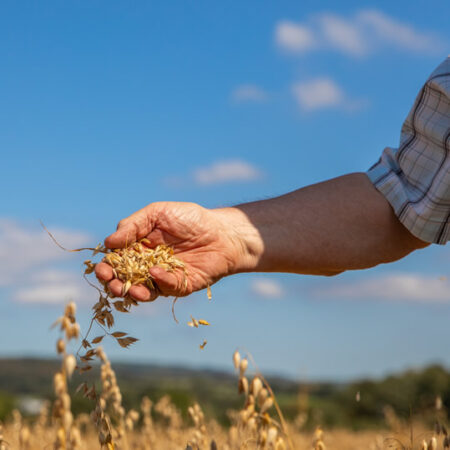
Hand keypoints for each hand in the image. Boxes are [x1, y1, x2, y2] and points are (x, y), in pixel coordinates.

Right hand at [95, 202, 258, 300]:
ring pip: (141, 291)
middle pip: (124, 279)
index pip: (115, 260)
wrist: (223, 232)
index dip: (106, 266)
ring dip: (132, 292)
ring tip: (129, 289)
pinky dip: (160, 283)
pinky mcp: (179, 286)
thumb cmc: (191, 219)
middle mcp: (147, 264)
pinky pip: (166, 289)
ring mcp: (163, 277)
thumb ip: (133, 225)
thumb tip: (108, 243)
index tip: (101, 269)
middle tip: (111, 282)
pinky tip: (157, 273)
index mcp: (139, 246)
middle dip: (113, 283)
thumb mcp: (158, 212)